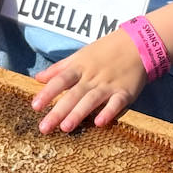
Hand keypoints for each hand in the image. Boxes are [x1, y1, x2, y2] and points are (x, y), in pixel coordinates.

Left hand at [31, 29, 145, 132]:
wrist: (137, 43)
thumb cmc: (105, 51)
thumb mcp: (80, 55)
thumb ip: (59, 68)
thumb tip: (38, 78)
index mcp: (80, 67)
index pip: (60, 80)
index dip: (47, 93)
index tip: (34, 106)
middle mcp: (92, 77)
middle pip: (73, 94)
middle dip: (58, 111)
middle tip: (44, 128)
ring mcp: (109, 84)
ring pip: (91, 100)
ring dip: (78, 113)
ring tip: (65, 128)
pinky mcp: (125, 91)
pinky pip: (116, 103)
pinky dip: (108, 112)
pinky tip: (100, 123)